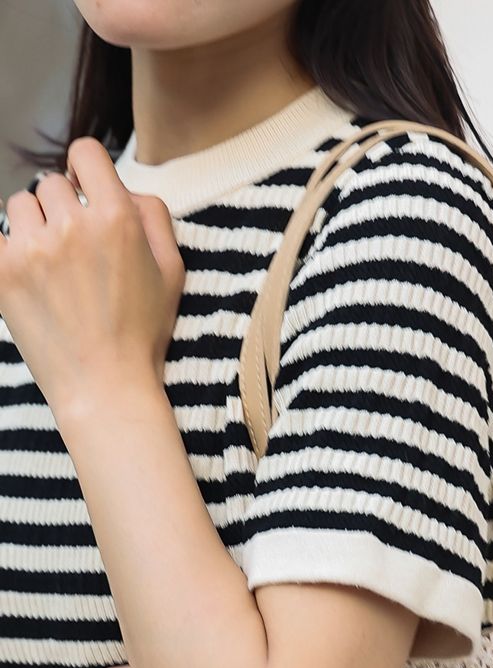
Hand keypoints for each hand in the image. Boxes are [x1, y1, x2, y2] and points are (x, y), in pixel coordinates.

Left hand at [0, 137, 184, 419]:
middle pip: (51, 184)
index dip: (86, 169)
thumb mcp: (172, 272)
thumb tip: (123, 185)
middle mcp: (72, 224)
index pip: (85, 152)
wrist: (105, 386)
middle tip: (74, 252)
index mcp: (117, 218)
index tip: (86, 192)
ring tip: (51, 268)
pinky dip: (10, 252)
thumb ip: (153, 215)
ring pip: (20, 206)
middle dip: (62, 209)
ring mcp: (33, 247)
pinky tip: (30, 279)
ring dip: (33, 228)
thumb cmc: (141, 332)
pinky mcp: (2, 271)